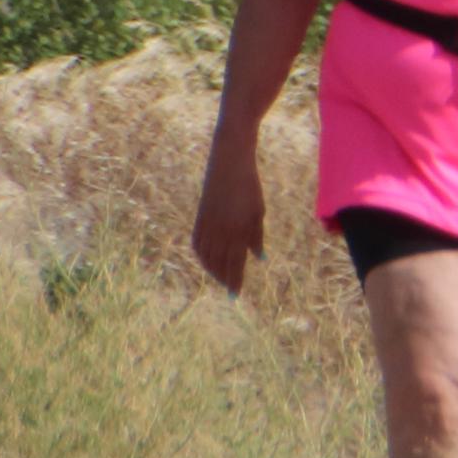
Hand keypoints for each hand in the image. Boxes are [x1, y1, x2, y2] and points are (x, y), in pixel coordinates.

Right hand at [191, 145, 265, 293]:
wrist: (229, 163)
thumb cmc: (249, 187)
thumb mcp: (257, 211)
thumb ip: (257, 237)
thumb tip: (259, 259)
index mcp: (237, 230)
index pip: (235, 263)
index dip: (235, 280)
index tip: (236, 294)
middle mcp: (220, 231)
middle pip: (220, 263)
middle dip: (225, 278)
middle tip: (229, 289)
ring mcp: (207, 224)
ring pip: (206, 256)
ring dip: (212, 270)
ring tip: (220, 278)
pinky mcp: (199, 217)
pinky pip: (197, 243)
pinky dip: (201, 255)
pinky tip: (206, 261)